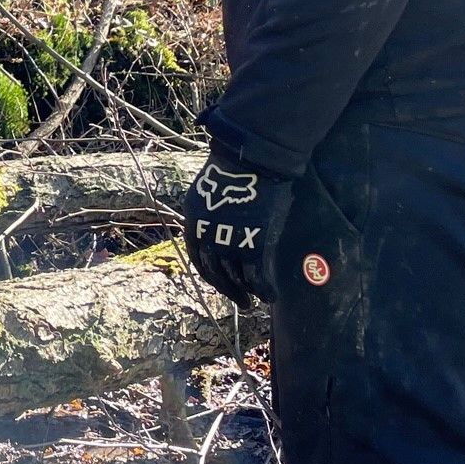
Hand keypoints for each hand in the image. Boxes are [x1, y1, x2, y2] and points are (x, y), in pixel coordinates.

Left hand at [180, 143, 291, 304]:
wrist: (249, 160)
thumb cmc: (233, 168)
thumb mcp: (210, 191)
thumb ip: (213, 212)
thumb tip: (222, 221)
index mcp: (194, 224)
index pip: (199, 258)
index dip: (210, 273)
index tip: (220, 282)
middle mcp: (207, 238)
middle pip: (215, 273)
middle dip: (228, 289)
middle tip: (239, 301)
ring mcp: (229, 244)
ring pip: (236, 279)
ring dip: (244, 294)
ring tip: (252, 303)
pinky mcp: (253, 246)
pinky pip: (257, 277)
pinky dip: (264, 290)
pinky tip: (270, 296)